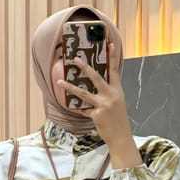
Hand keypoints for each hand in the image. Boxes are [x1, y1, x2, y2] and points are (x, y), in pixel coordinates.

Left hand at [56, 42, 141, 166]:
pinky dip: (76, 108)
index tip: (110, 44)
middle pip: (96, 77)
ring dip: (69, 87)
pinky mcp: (96, 115)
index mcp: (117, 90)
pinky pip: (82, 110)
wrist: (121, 136)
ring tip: (59, 81)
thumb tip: (96, 87)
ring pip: (83, 93)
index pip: (114, 70)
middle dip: (85, 67)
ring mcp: (103, 105)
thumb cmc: (117, 120)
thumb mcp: (117, 103)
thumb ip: (108, 94)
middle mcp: (111, 95)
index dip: (112, 57)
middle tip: (75, 59)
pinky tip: (68, 105)